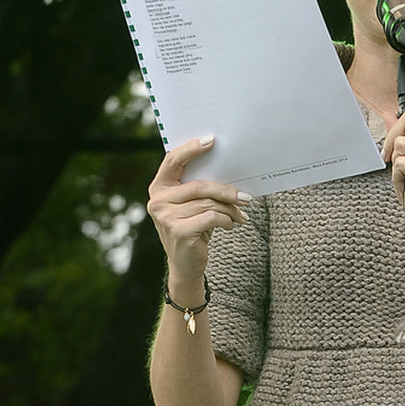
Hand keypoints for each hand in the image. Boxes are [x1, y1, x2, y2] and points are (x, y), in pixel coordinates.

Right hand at [147, 135, 251, 279]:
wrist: (186, 265)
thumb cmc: (194, 228)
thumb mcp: (193, 205)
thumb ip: (200, 188)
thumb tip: (229, 169)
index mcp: (159, 187)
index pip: (173, 160)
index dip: (192, 148)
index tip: (212, 140)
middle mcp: (157, 201)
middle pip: (199, 185)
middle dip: (227, 190)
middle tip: (247, 197)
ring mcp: (165, 217)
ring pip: (209, 203)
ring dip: (230, 209)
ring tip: (240, 215)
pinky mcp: (179, 232)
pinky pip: (212, 217)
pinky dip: (227, 220)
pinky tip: (231, 224)